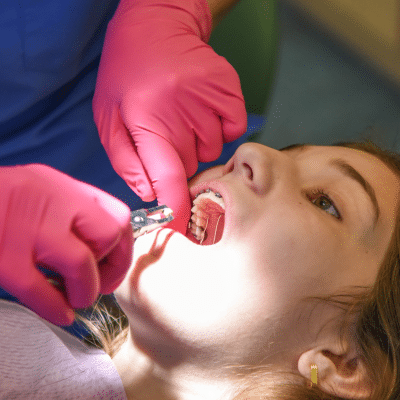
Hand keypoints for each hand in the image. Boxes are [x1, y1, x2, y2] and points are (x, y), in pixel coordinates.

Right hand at [0, 164, 132, 325]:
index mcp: (63, 187)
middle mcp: (52, 199)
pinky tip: (60, 314)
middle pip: (110, 232)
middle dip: (113, 266)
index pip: (118, 214)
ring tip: (78, 299)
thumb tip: (101, 247)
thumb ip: (71, 211)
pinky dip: (56, 308)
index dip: (123, 247)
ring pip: (81, 262)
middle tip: (100, 284)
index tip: (114, 266)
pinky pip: (40, 289)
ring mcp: (27, 227)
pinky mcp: (3, 256)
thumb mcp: (42, 191)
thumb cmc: (2, 202)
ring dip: (87, 290)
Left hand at [93, 0, 246, 233]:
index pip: (167, 176)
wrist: (156, 27)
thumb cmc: (127, 76)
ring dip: (197, 142)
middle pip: (191, 166)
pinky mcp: (228, 90)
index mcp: (146, 119)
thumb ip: (128, 161)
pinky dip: (220, 128)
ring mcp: (208, 98)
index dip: (176, 208)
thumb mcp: (109, 119)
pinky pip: (232, 131)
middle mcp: (180, 111)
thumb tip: (151, 194)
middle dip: (178, 160)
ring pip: (211, 150)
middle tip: (165, 132)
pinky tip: (201, 109)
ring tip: (181, 114)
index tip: (182, 230)